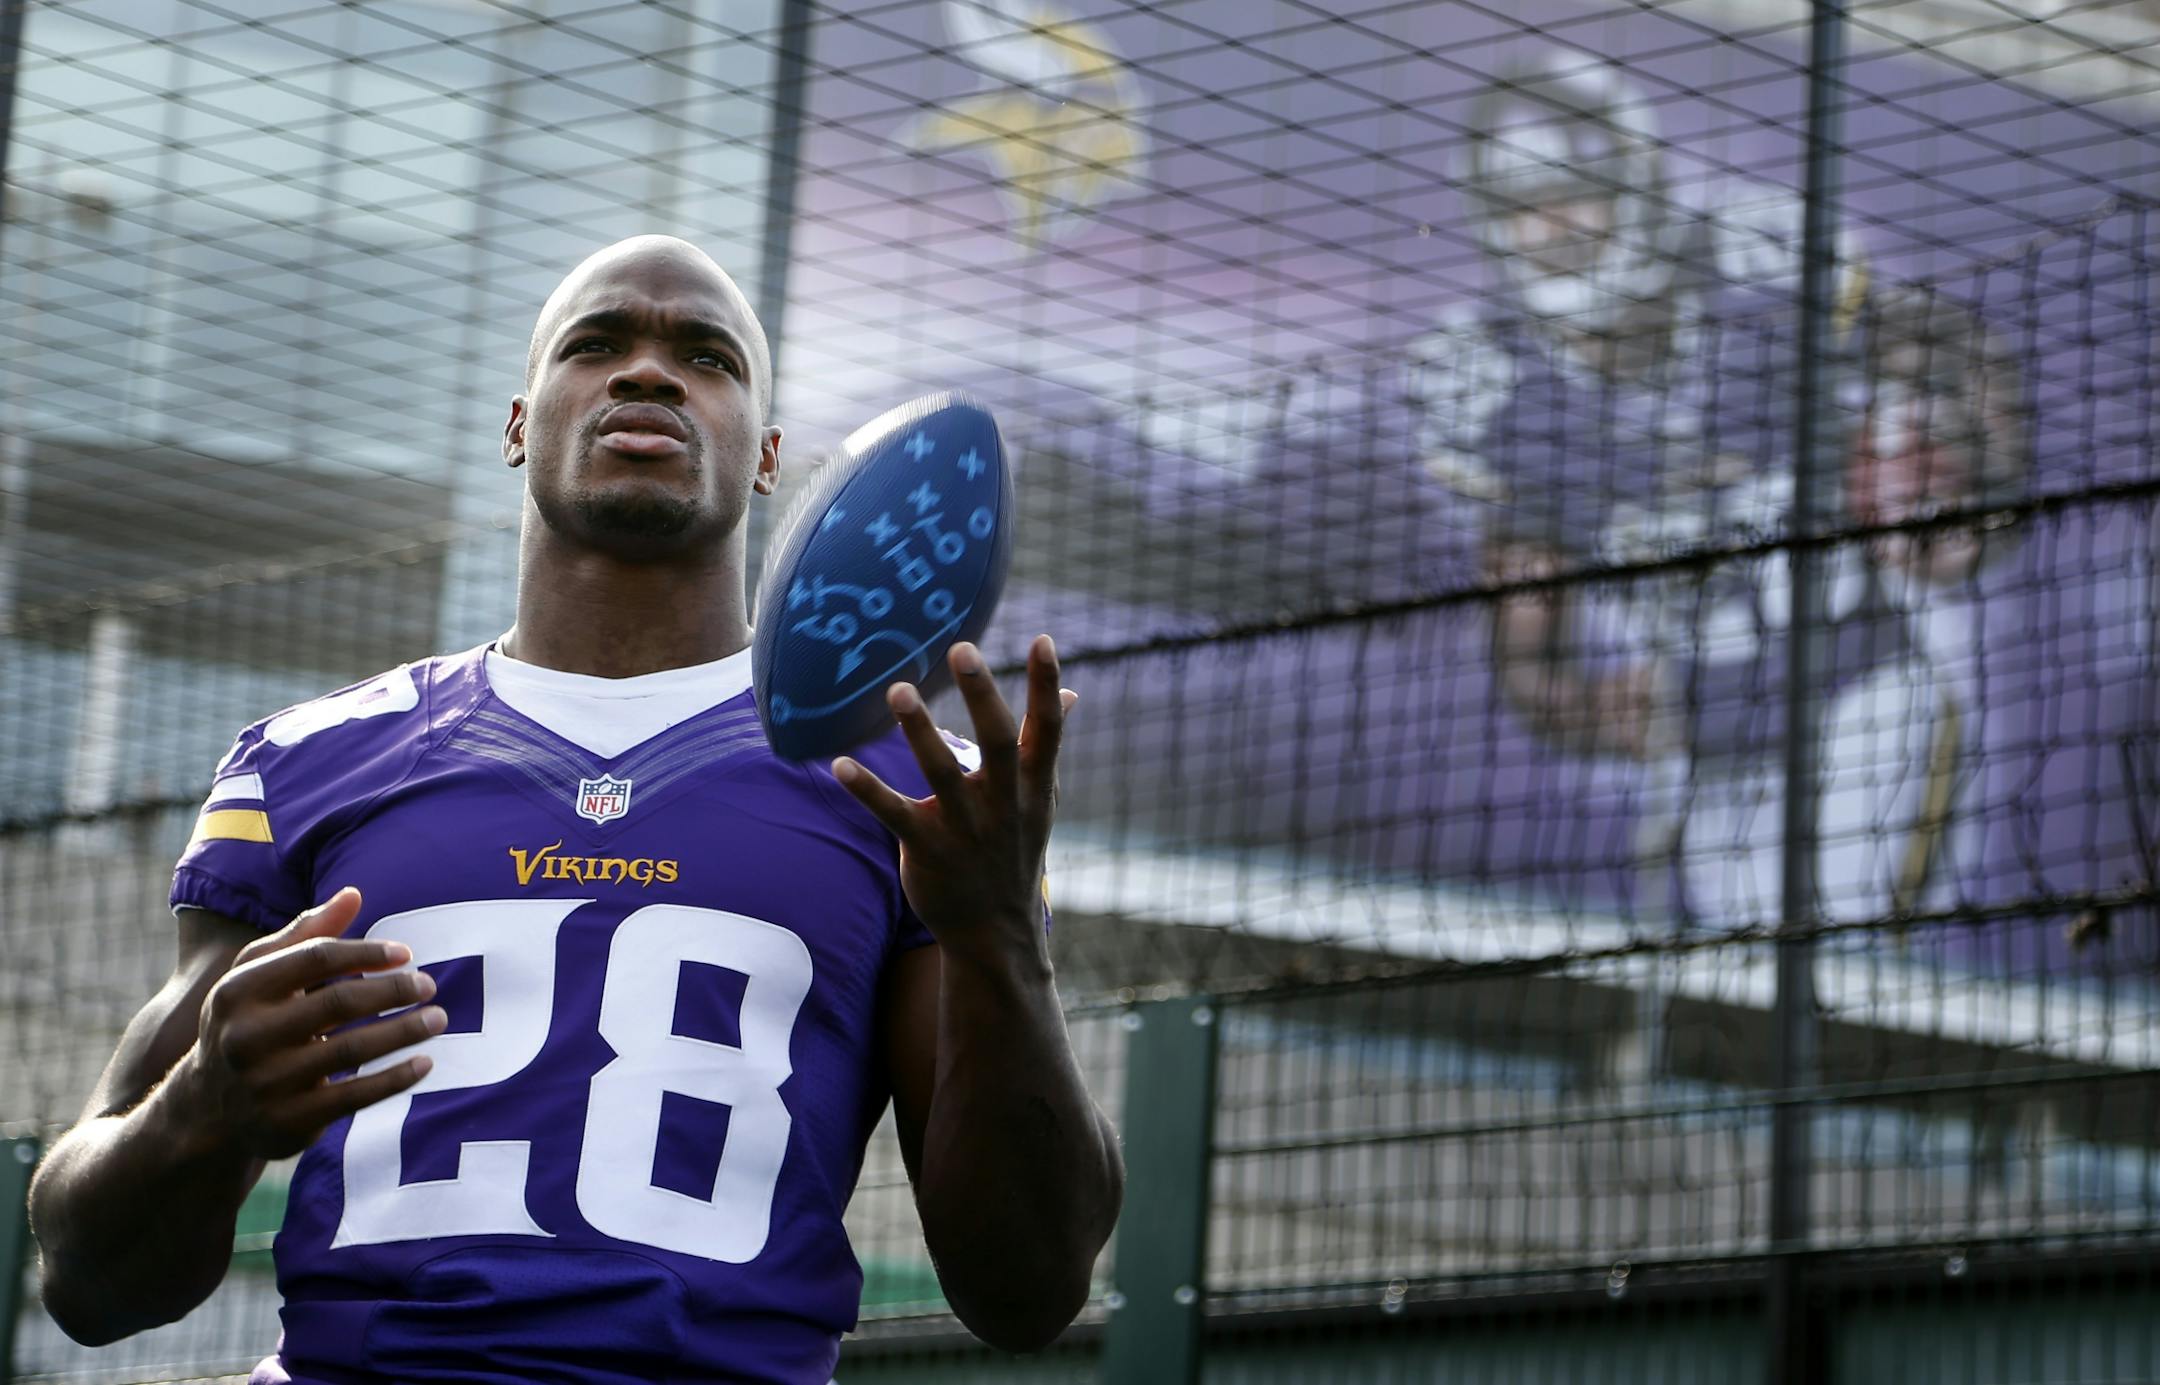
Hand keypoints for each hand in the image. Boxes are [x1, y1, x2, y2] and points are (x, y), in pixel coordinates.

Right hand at [174, 888, 442, 1159]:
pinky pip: (354, 1097)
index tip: (406, 954)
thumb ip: (305, 934)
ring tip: (438, 1019)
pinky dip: (394, 1079)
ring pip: (351, 1051)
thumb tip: (353, 894)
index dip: (366, 952)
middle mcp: (246, 1037)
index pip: (315, 958)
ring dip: (403, 1032)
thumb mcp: (259, 975)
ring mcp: (266, 1083)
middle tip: (430, 986)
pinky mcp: (288, 1121)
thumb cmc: (248, 1022)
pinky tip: (425, 1063)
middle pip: (338, 1003)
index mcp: (238, 990)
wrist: (207, 1108)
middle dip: (392, 991)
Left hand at [833, 636, 1073, 959]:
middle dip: (982, 695)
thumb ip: (1045, 743)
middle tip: (962, 648)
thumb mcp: (1039, 798)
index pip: (1046, 729)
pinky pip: (894, 814)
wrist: (995, 930)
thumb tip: (1071, 693)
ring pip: (941, 774)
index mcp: (1032, 785)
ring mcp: (966, 828)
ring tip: (898, 689)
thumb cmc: (1014, 849)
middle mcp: (1003, 803)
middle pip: (997, 742)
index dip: (1046, 685)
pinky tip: (839, 763)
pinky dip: (867, 789)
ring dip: (919, 731)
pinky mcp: (927, 849)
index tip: (1043, 641)